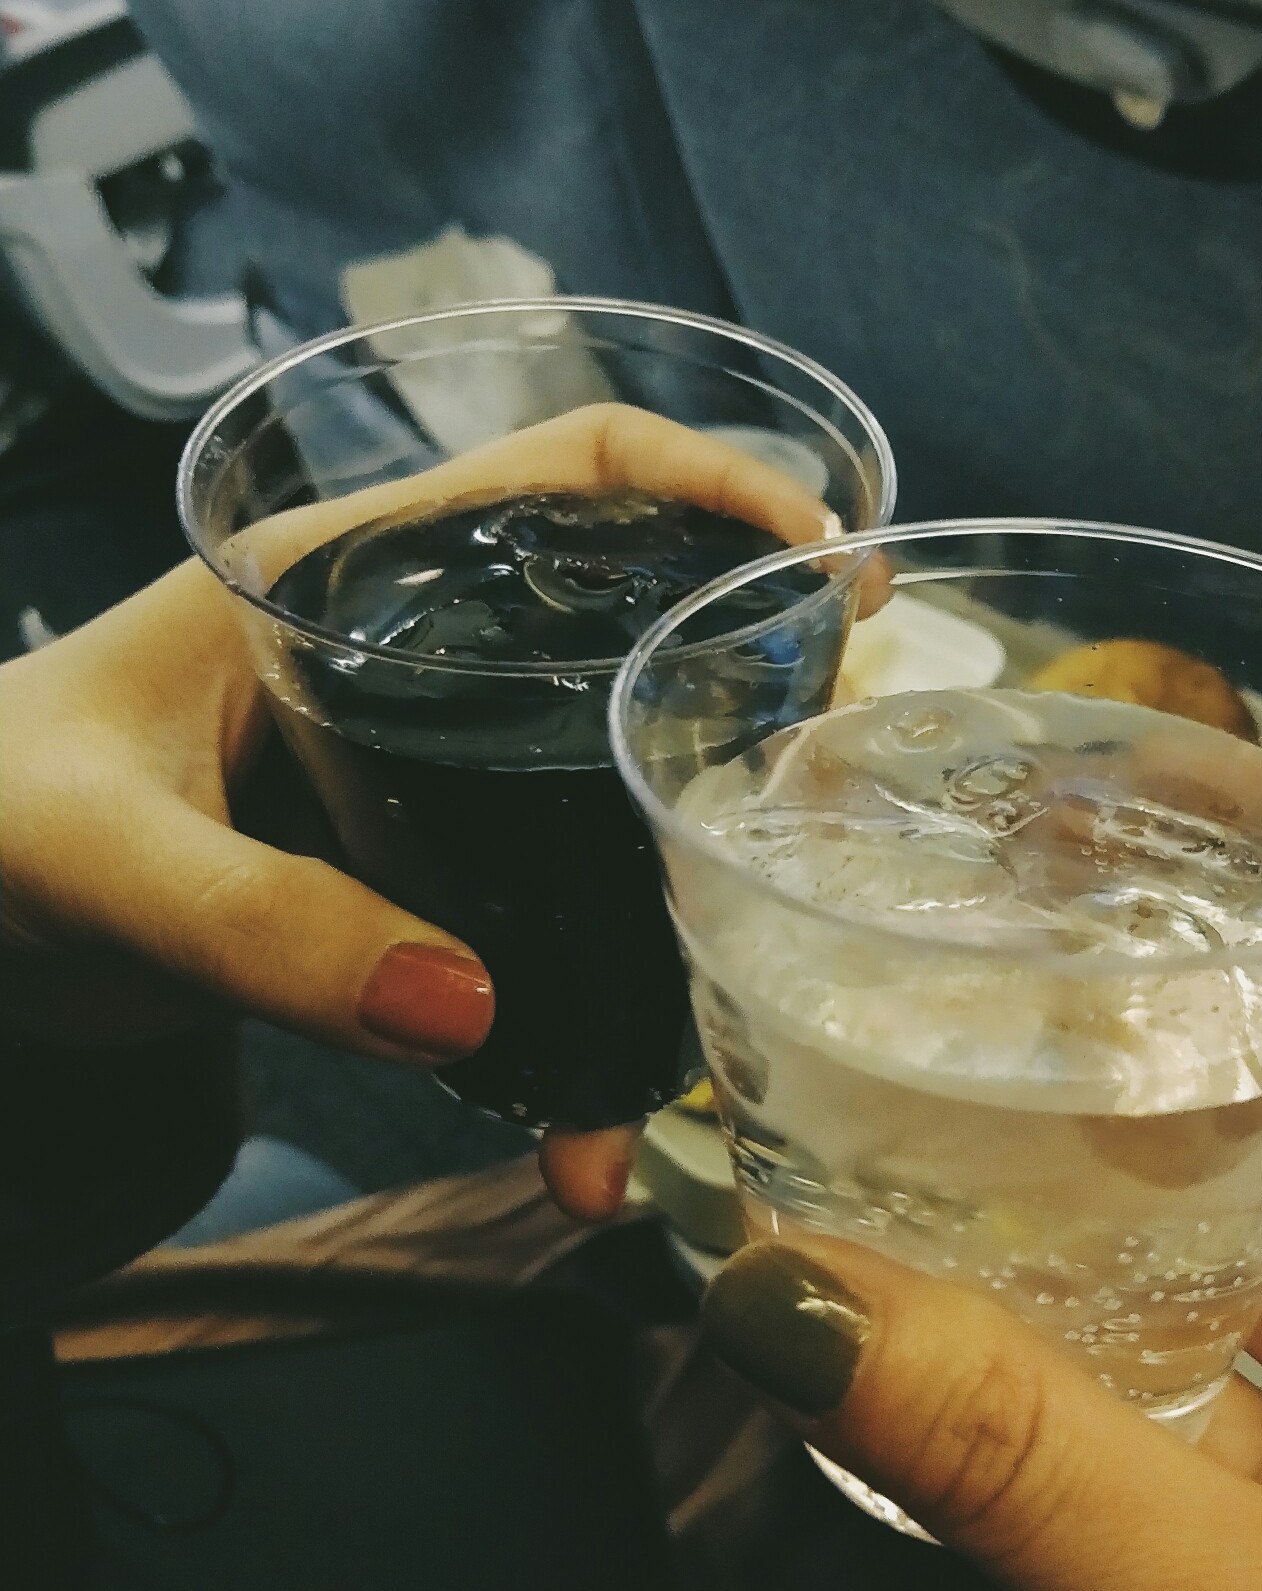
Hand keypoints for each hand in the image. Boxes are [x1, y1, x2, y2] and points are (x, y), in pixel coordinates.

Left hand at [2, 406, 849, 1216]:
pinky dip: (582, 1025)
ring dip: (681, 884)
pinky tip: (599, 1119)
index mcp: (357, 566)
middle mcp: (427, 652)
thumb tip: (472, 1007)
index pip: (575, 470)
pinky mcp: (430, 874)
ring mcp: (438, 768)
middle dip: (751, 687)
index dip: (720, 487)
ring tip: (751, 965)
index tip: (829, 564)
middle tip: (836, 765)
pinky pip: (543, 927)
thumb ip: (256, 922)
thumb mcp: (96, 853)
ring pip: (608, 793)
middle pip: (637, 629)